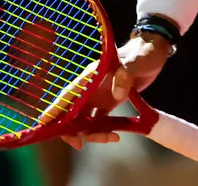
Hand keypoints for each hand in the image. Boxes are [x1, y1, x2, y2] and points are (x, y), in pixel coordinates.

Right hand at [55, 34, 172, 149]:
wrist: (153, 53)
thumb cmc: (142, 53)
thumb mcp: (135, 62)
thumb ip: (125, 74)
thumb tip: (117, 94)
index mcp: (90, 77)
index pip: (68, 95)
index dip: (55, 110)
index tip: (45, 125)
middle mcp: (90, 88)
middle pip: (71, 113)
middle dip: (71, 130)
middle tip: (79, 144)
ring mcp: (99, 96)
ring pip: (85, 121)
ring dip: (91, 133)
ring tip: (111, 138)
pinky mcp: (110, 102)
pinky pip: (100, 121)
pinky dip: (103, 131)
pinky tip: (115, 135)